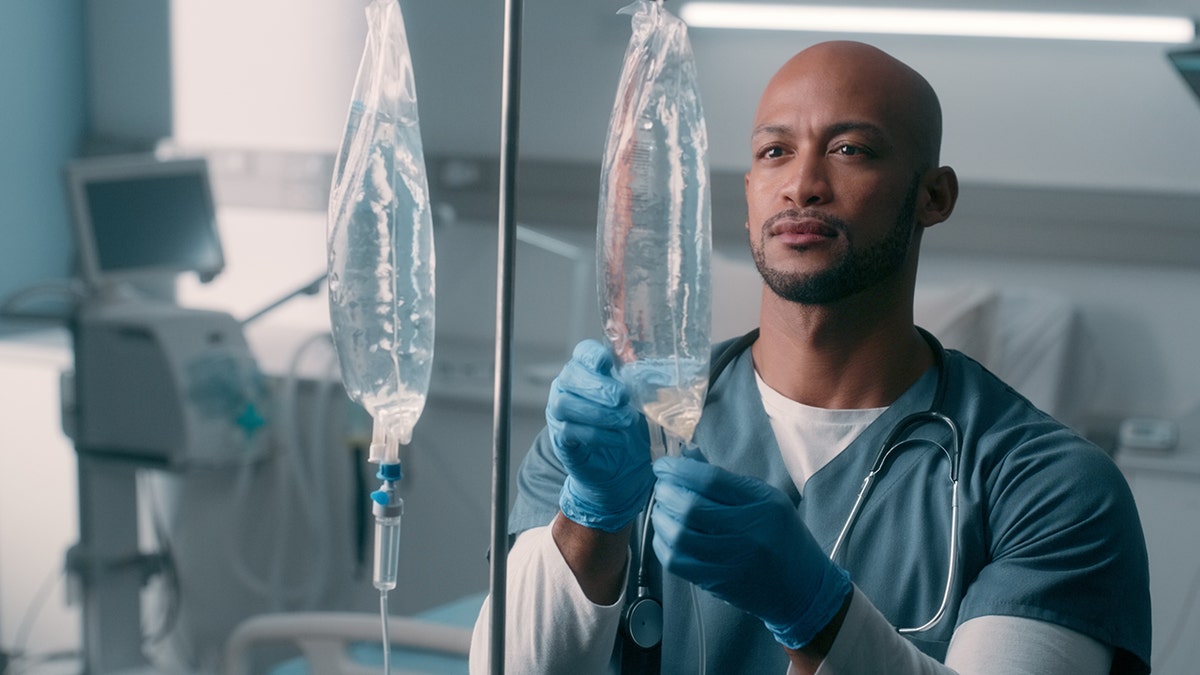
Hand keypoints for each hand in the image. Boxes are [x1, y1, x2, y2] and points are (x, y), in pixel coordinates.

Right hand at [547, 340, 653, 531]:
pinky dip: (597, 435)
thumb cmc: (629, 426)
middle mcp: (567, 388)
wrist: (619, 468)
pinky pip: (570, 432)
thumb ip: (646, 387)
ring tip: (625, 421)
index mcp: (588, 371)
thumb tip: (664, 375)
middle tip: (622, 398)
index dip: (593, 355)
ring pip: (566, 404)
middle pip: (570, 376)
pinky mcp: (561, 440)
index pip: (583, 353)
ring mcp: (560, 414)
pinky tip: (618, 439)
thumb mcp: (641, 403)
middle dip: (597, 386)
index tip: (608, 362)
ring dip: (598, 412)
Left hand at [650, 456, 851, 648]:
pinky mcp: (717, 582)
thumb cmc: (783, 535)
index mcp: (762, 506)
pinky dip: (662, 542)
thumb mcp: (765, 498)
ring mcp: (730, 562)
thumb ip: (726, 479)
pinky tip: (666, 531)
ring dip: (661, 516)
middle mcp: (747, 534)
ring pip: (679, 536)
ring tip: (662, 506)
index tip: (663, 466)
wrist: (802, 588)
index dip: (679, 469)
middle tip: (662, 485)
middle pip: (691, 509)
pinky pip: (677, 561)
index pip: (711, 481)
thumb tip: (686, 456)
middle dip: (667, 492)